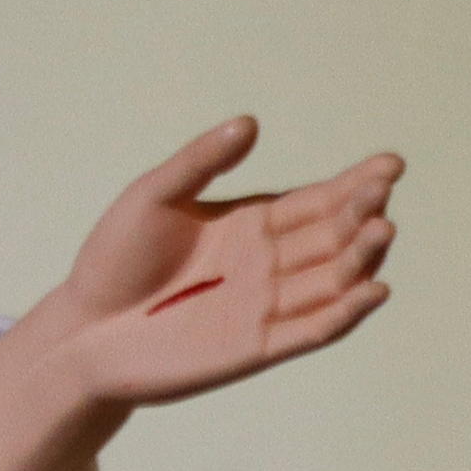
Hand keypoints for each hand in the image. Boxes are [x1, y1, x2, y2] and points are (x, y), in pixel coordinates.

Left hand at [0, 120, 398, 470]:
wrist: (80, 328)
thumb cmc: (113, 260)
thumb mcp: (153, 196)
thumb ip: (200, 162)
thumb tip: (249, 122)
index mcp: (252, 223)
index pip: (319, 201)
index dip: (356, 184)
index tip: (390, 164)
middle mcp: (269, 263)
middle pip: (334, 237)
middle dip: (363, 214)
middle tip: (382, 193)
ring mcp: (266, 306)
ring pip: (333, 282)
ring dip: (363, 260)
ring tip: (383, 230)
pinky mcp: (256, 347)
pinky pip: (312, 330)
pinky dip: (345, 314)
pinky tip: (374, 291)